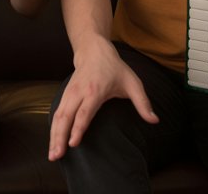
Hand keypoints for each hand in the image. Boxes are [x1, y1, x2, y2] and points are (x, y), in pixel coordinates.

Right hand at [47, 37, 156, 160]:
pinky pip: (56, 114)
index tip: (73, 143)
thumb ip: (143, 103)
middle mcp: (79, 92)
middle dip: (60, 137)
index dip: (78, 128)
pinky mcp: (64, 96)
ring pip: (58, 116)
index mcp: (95, 90)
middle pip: (66, 117)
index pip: (84, 112)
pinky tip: (53, 143)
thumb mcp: (132, 82)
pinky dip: (53, 129)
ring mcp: (69, 93)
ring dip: (53, 136)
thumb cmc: (114, 68)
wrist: (93, 50)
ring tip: (53, 156)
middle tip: (56, 156)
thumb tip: (155, 121)